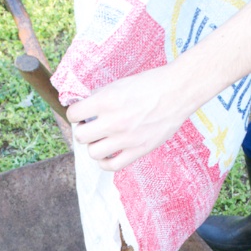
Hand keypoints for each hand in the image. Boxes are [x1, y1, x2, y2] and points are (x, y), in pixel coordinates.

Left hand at [66, 64, 195, 171]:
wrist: (177, 92)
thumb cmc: (150, 85)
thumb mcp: (119, 84)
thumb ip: (100, 97)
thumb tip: (85, 108)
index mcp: (106, 101)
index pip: (73, 114)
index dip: (75, 115)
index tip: (80, 115)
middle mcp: (113, 121)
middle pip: (81, 136)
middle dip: (83, 131)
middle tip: (91, 127)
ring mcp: (126, 138)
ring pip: (93, 153)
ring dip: (94, 146)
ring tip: (101, 140)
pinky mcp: (138, 150)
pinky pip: (112, 166)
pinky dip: (106, 162)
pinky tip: (109, 154)